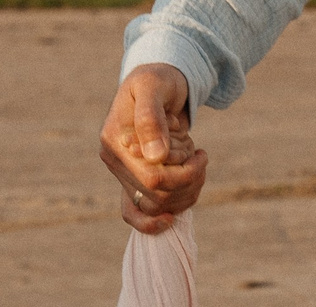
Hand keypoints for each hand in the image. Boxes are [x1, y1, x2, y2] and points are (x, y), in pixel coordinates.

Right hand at [99, 63, 207, 232]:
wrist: (157, 84)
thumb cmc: (157, 79)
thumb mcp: (154, 86)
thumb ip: (151, 119)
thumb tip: (156, 157)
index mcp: (114, 141)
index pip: (152, 179)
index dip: (183, 173)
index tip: (200, 152)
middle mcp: (114, 161)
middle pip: (157, 197)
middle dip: (188, 182)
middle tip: (202, 158)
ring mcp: (123, 173)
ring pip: (158, 207)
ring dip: (186, 192)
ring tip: (197, 165)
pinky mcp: (133, 181)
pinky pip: (139, 216)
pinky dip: (162, 218)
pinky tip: (175, 214)